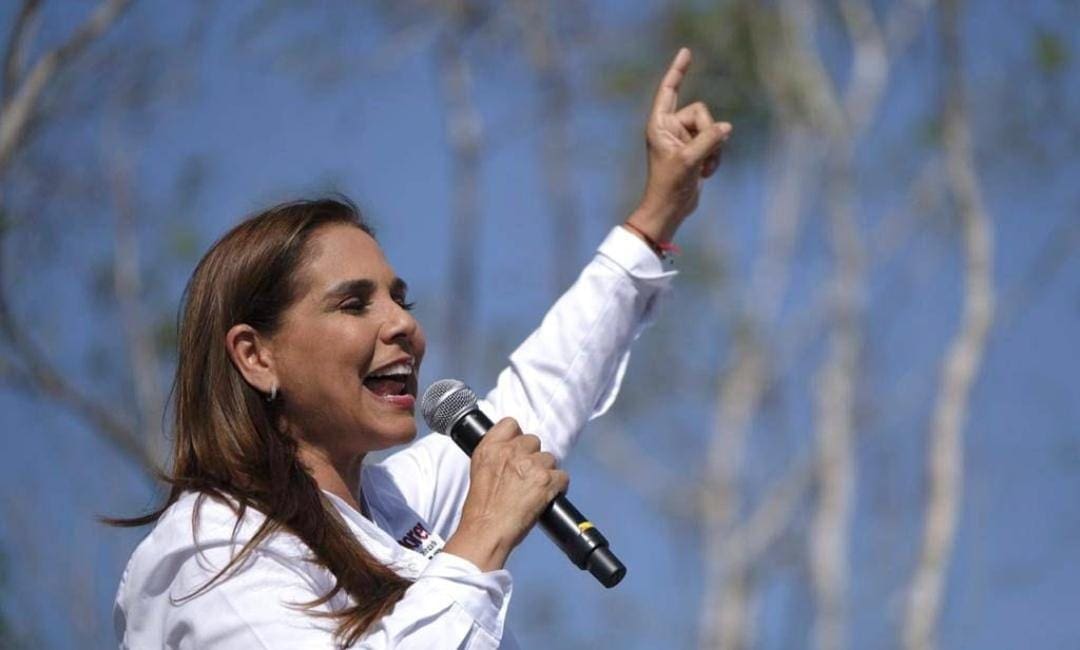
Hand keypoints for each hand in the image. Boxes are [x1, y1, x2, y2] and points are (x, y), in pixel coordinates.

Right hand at [442, 418, 568, 571]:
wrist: (486, 531)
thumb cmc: (481, 509)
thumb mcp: (479, 472)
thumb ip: (494, 456)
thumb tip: (511, 453)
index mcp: (490, 448)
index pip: (510, 424)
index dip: (517, 437)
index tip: (518, 449)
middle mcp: (510, 452)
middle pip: (533, 441)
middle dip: (532, 457)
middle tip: (526, 476)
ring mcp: (530, 465)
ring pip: (549, 459)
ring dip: (545, 473)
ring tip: (535, 490)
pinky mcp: (546, 481)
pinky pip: (562, 477)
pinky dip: (558, 488)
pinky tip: (548, 497)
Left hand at [629, 47, 731, 244]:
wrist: (670, 209)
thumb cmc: (669, 185)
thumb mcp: (688, 161)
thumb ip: (708, 140)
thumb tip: (726, 127)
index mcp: (659, 124)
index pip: (669, 90)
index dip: (678, 71)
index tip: (686, 52)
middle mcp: (670, 128)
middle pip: (701, 112)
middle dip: (707, 133)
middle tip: (700, 157)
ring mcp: (683, 139)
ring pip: (712, 128)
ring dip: (713, 149)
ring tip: (702, 169)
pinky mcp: (695, 150)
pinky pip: (715, 142)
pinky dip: (715, 157)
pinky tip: (706, 173)